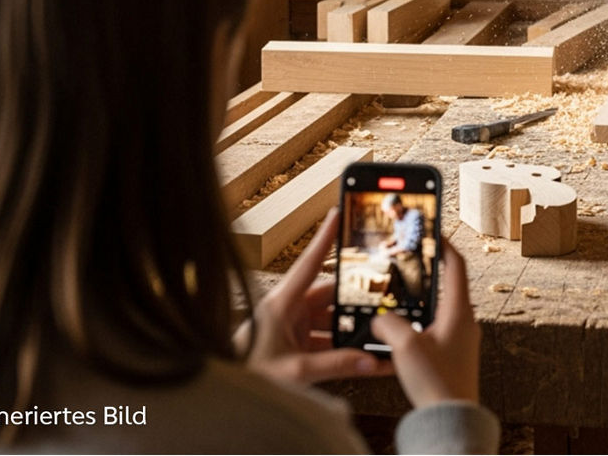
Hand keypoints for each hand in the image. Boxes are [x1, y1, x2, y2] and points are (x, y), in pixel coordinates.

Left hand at [240, 208, 393, 384]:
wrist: (227, 392)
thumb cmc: (249, 374)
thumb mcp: (295, 371)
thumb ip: (335, 365)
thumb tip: (369, 360)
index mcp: (282, 303)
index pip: (309, 263)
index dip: (324, 237)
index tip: (337, 215)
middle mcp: (288, 309)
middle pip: (329, 297)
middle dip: (355, 303)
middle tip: (380, 304)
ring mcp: (291, 327)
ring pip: (330, 322)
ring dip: (349, 331)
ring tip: (374, 338)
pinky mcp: (294, 344)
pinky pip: (325, 341)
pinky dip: (342, 350)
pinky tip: (360, 358)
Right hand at [371, 239, 480, 406]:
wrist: (451, 421)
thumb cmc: (437, 383)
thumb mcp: (406, 347)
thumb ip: (389, 324)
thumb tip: (379, 317)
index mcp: (459, 311)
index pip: (456, 265)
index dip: (444, 245)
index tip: (431, 232)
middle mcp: (465, 321)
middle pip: (447, 285)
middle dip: (427, 272)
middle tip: (408, 261)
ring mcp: (461, 339)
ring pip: (439, 308)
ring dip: (421, 299)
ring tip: (398, 295)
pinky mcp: (453, 355)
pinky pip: (435, 328)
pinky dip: (419, 321)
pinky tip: (400, 330)